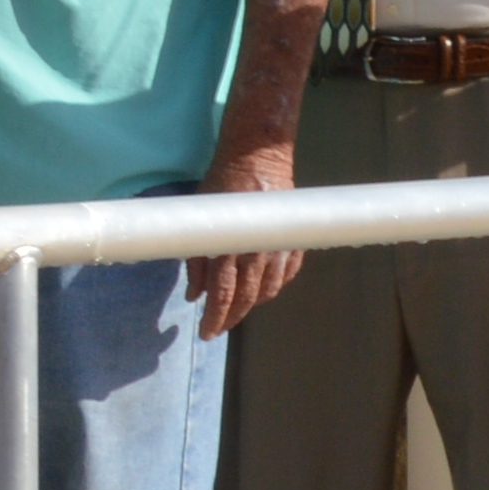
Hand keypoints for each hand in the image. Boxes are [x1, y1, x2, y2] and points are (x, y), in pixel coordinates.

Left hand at [187, 120, 303, 331]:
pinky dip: (273, 287)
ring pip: (268, 291)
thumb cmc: (222, 184)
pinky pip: (286, 276)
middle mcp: (257, 251)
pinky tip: (260, 290)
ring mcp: (280, 248)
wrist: (258, 157)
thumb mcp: (201, 217)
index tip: (206, 333)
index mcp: (230, 245)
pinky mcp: (294, 242)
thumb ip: (196, 257)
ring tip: (236, 309)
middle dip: (231, 317)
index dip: (215, 317)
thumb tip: (194, 294)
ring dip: (252, 305)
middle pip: (246, 298)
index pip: (223, 293)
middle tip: (218, 328)